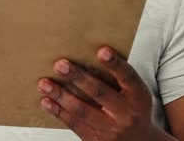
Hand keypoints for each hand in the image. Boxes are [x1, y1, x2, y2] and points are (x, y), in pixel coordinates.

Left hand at [37, 46, 172, 140]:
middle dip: (78, 78)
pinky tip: (47, 102)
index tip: (101, 51)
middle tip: (60, 64)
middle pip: (101, 93)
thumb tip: (87, 55)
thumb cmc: (133, 110)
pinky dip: (58, 112)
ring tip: (45, 83)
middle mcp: (127, 114)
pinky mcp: (96, 140)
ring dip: (61, 95)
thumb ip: (118, 77)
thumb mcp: (135, 94)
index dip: (115, 64)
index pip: (128, 77)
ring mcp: (111, 129)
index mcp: (138, 96)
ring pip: (83, 111)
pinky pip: (75, 124)